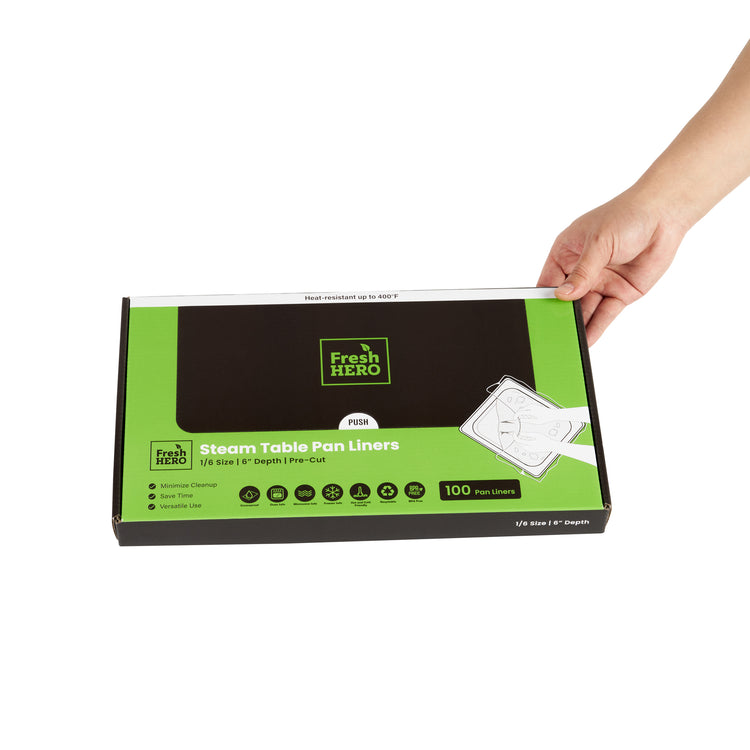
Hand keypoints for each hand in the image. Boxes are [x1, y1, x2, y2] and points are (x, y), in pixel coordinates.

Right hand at [538, 188, 687, 344]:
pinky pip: (604, 314)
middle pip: (566, 299)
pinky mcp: (619, 292)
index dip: (542, 298)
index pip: (549, 281)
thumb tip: (563, 295)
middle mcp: (581, 269)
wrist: (665, 216)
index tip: (538, 315)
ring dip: (578, 325)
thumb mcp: (599, 242)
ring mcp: (600, 282)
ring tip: (569, 341)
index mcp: (567, 252)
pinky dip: (596, 327)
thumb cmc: (628, 216)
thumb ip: (582, 272)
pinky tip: (587, 339)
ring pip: (585, 309)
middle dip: (561, 315)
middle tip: (554, 334)